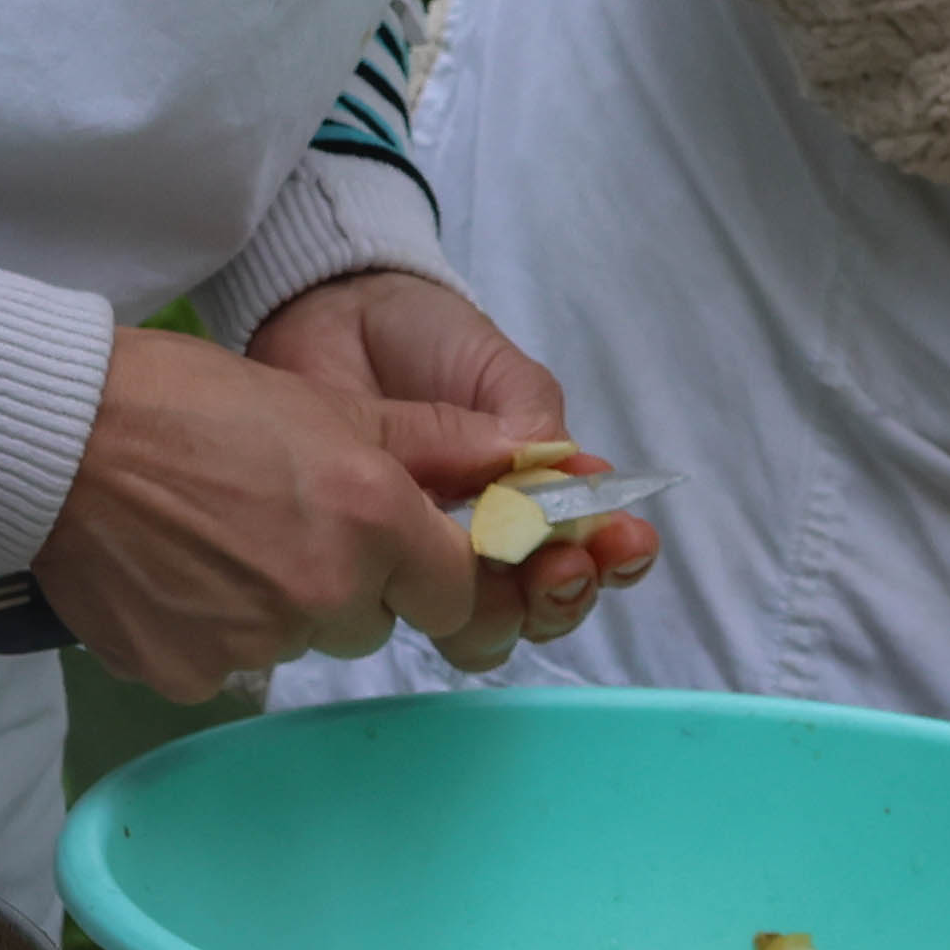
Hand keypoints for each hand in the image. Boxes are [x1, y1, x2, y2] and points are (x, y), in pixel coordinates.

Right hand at [33, 324, 485, 698]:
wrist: (59, 432)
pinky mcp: (188, 675)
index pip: (459, 595)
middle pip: (373, 623)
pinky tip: (171, 572)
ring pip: (300, 643)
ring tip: (215, 538)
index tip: (398, 551)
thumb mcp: (327, 402)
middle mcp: (324, 593)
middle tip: (281, 520)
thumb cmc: (190, 400)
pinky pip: (227, 667)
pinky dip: (208, 630)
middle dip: (347, 584)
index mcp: (372, 519)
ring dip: (276, 606)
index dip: (430, 572)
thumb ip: (438, 445)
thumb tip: (533, 458)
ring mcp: (254, 643)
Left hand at [244, 268, 659, 665]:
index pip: (592, 546)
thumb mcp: (491, 362)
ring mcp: (429, 556)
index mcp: (537, 491)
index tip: (622, 542)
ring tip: (511, 574)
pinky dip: (433, 601)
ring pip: (484, 626)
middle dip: (567, 592)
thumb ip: (531, 411)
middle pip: (545, 603)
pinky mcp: (372, 565)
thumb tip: (561, 470)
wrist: (327, 322)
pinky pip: (406, 608)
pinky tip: (433, 567)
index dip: (616, 556)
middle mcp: (493, 538)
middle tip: (562, 565)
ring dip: (512, 613)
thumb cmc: (422, 338)